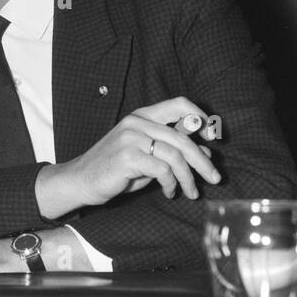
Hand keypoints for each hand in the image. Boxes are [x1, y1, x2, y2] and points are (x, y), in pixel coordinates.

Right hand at [35, 97, 220, 218]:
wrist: (80, 180)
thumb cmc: (115, 170)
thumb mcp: (148, 157)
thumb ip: (172, 151)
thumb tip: (206, 152)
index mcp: (142, 116)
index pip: (179, 104)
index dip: (200, 116)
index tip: (213, 136)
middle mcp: (137, 122)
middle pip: (183, 137)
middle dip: (203, 161)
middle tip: (215, 178)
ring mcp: (131, 137)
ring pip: (175, 156)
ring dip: (188, 178)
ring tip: (191, 192)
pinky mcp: (127, 156)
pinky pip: (162, 170)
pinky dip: (171, 184)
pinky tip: (169, 192)